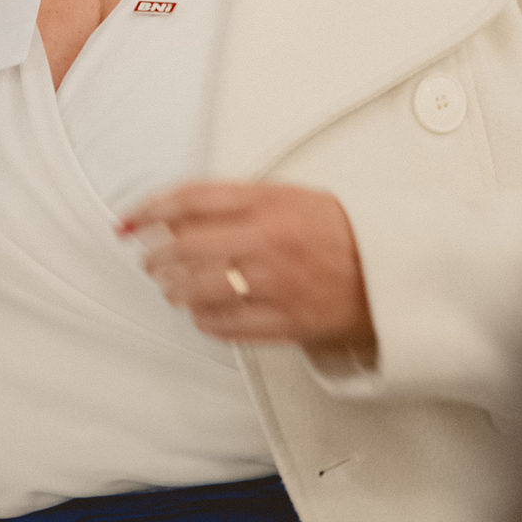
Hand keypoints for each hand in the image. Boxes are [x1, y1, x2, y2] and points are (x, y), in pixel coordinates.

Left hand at [122, 181, 376, 360]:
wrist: (391, 270)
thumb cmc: (340, 230)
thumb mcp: (289, 195)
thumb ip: (236, 201)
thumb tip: (177, 212)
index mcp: (270, 201)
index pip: (191, 200)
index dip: (150, 209)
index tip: (130, 219)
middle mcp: (269, 241)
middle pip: (186, 247)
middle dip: (155, 256)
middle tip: (146, 258)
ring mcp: (276, 284)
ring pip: (199, 289)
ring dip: (174, 289)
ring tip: (169, 286)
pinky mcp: (286, 322)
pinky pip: (226, 325)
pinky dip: (203, 319)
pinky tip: (199, 312)